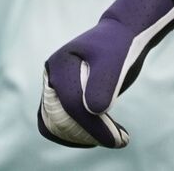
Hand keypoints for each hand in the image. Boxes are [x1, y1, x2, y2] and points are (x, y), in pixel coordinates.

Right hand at [38, 0, 173, 148]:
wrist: (122, 34)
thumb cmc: (121, 46)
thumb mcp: (116, 61)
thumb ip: (104, 83)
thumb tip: (94, 111)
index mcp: (60, 64)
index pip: (73, 104)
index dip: (94, 126)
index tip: (118, 140)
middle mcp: (51, 76)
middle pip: (59, 118)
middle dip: (87, 134)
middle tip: (117, 140)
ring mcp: (55, 86)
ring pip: (58, 123)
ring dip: (82, 136)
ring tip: (115, 138)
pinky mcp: (62, 95)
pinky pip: (64, 121)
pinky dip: (81, 132)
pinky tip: (106, 133)